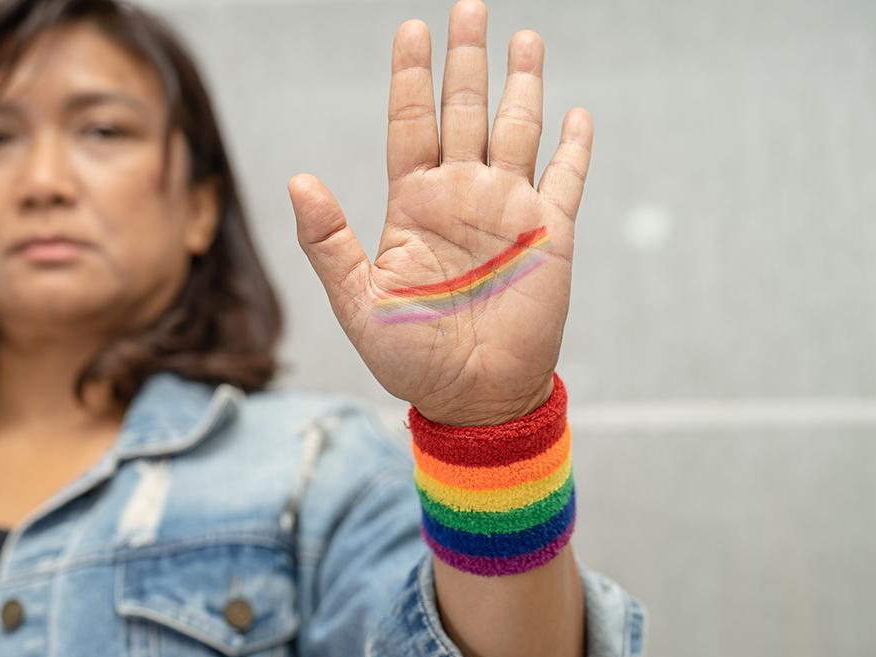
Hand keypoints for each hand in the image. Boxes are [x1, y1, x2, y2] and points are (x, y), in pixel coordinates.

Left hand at [288, 0, 591, 425]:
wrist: (472, 399)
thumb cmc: (410, 358)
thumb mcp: (359, 302)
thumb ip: (330, 242)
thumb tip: (298, 181)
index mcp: (414, 206)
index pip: (412, 124)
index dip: (411, 77)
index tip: (410, 29)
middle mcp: (461, 196)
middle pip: (464, 110)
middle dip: (466, 59)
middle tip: (469, 6)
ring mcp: (507, 210)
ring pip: (516, 130)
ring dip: (521, 84)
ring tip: (523, 36)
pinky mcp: (549, 234)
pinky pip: (566, 179)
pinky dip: (574, 147)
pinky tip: (576, 113)